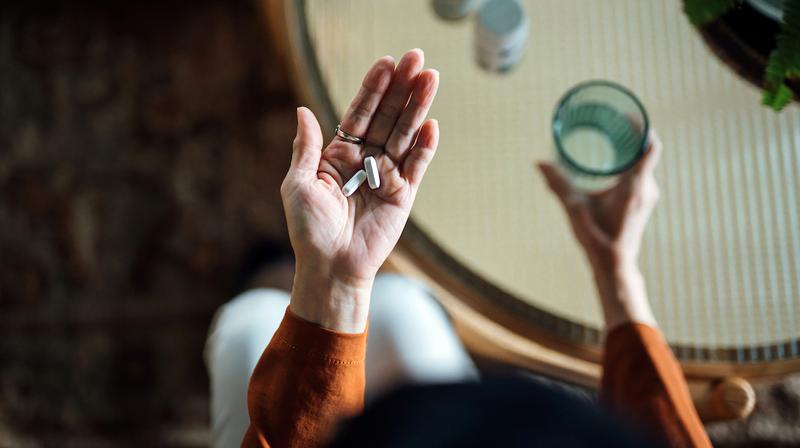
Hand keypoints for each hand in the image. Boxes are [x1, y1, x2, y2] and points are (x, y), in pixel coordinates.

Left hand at [281, 49, 439, 331]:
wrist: (330, 267)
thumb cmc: (309, 230)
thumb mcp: (297, 185)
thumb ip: (307, 148)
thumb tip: (304, 110)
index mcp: (339, 155)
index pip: (359, 113)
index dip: (373, 89)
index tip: (386, 63)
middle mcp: (365, 160)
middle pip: (387, 116)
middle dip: (402, 88)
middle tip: (418, 58)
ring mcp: (386, 176)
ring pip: (404, 135)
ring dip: (418, 107)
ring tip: (431, 78)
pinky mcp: (403, 195)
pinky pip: (416, 166)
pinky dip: (424, 146)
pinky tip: (431, 124)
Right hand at [537, 131, 662, 328]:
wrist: (614, 265)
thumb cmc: (597, 238)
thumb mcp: (574, 208)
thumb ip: (558, 184)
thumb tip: (539, 162)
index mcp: (635, 185)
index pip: (649, 146)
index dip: (641, 126)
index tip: (626, 115)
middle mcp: (646, 188)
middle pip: (646, 151)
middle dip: (631, 134)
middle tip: (612, 121)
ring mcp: (647, 196)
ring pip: (643, 163)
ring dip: (630, 149)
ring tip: (611, 137)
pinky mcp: (642, 203)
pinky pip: (641, 174)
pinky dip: (629, 163)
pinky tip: (613, 162)